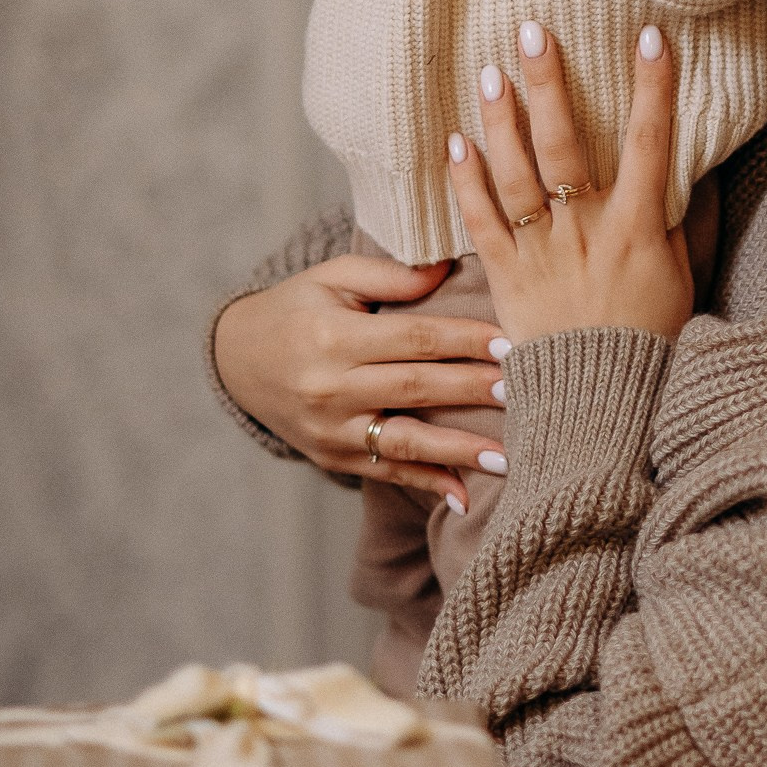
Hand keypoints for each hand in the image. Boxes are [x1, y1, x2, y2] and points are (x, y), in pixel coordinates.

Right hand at [212, 251, 507, 507]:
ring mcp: (331, 430)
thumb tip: (448, 269)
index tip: (510, 341)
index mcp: (333, 337)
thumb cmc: (298, 309)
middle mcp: (330, 389)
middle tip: (527, 390)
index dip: (464, 341)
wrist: (239, 362)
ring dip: (459, 451)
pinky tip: (464, 497)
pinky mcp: (333, 458)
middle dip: (474, 391)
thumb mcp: (332, 277)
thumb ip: (390, 275)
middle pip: (417, 389)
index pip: (415, 339)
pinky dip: (427, 485)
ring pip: (405, 442)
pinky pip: (387, 473)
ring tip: (509, 458)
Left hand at [449, 20, 692, 348]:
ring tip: (489, 74)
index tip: (651, 36)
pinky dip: (465, 181)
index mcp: (636, 226)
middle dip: (550, 83)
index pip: (651, 142)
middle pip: (565, 143)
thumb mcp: (679, 276)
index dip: (654, 86)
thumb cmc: (649, 339)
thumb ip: (673, 222)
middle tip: (533, 31)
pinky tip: (455, 143)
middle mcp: (586, 230)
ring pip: (515, 174)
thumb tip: (680, 174)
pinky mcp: (506, 276)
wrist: (603, 403)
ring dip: (500, 120)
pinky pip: (480, 221)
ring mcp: (542, 251)